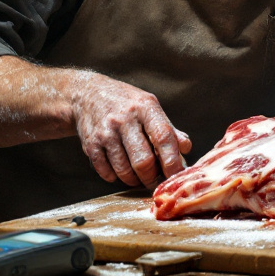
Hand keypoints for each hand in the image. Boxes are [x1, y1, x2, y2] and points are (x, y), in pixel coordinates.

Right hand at [69, 72, 191, 187]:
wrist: (88, 95)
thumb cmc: (126, 103)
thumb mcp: (149, 107)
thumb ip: (168, 128)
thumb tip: (186, 148)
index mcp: (145, 108)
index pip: (163, 137)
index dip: (172, 160)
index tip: (178, 174)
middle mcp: (124, 119)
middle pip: (143, 161)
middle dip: (152, 177)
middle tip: (155, 181)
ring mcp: (106, 132)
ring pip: (124, 170)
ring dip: (134, 180)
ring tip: (138, 176)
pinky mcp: (91, 144)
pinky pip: (106, 172)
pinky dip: (115, 177)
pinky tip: (119, 170)